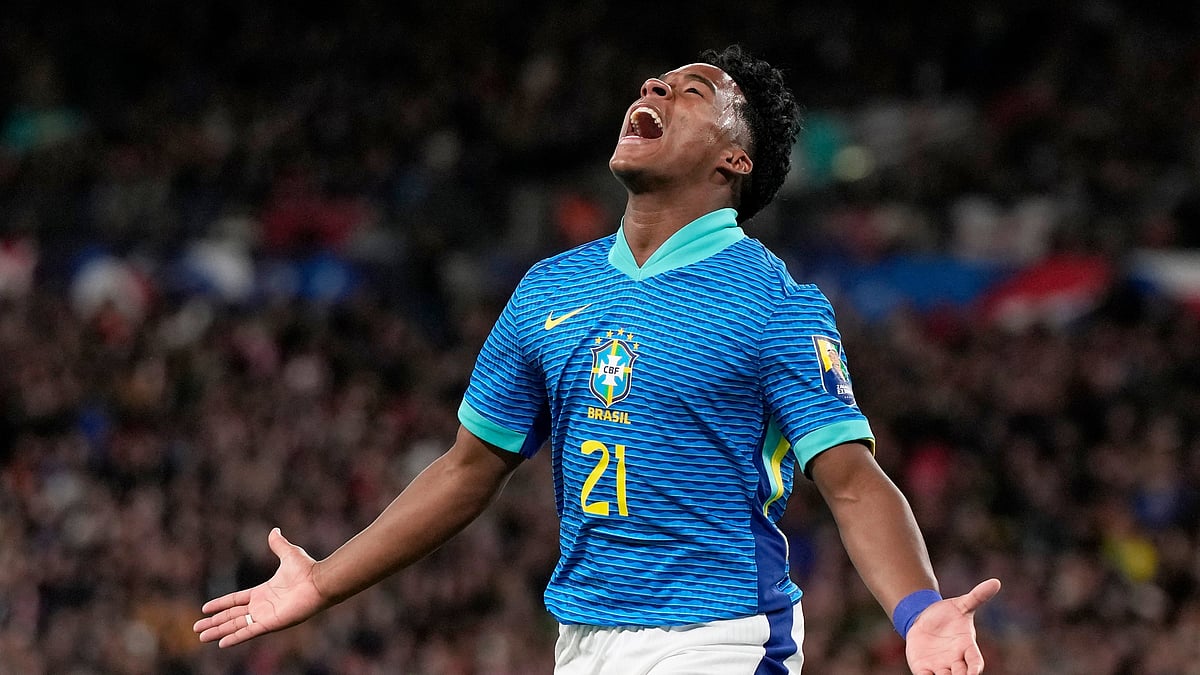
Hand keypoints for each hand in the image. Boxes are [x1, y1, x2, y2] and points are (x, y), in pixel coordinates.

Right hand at [193, 528, 326, 647]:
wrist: (319, 582)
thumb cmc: (307, 569)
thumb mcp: (288, 554)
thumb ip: (278, 545)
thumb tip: (274, 530)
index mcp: (263, 592)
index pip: (235, 600)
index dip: (220, 604)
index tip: (205, 609)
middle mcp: (261, 606)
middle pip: (232, 616)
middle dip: (214, 622)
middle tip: (197, 628)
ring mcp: (265, 616)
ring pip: (235, 625)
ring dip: (218, 631)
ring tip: (201, 637)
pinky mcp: (270, 624)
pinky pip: (248, 632)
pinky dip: (234, 638)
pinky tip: (221, 643)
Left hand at [905, 578, 1000, 674]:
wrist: (924, 619)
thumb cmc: (948, 614)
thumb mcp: (962, 604)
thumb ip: (978, 596)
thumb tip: (996, 582)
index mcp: (966, 646)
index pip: (975, 660)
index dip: (975, 667)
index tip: (975, 671)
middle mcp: (955, 660)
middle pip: (962, 674)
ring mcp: (940, 666)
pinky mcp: (924, 668)